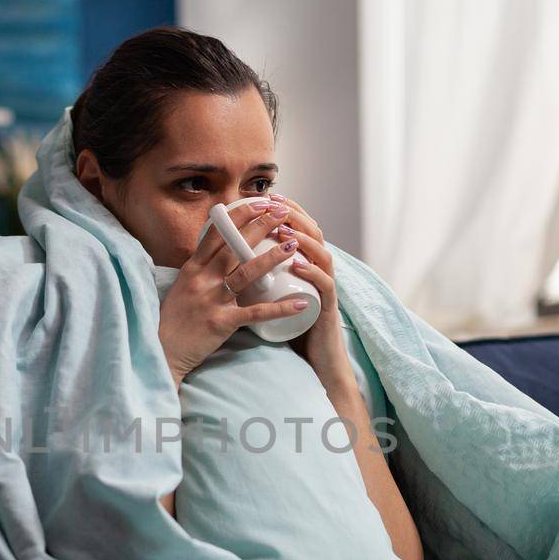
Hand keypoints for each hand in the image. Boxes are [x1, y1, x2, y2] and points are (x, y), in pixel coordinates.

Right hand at [157, 198, 310, 384]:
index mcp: (193, 268)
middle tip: (282, 213)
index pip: (217, 233)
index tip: (259, 201)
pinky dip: (280, 309)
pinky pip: (256, 313)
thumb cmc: (175, 319)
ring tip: (293, 245)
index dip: (239, 215)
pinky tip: (300, 304)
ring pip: (246, 272)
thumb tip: (222, 251)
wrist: (164, 350)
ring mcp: (212, 300)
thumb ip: (202, 269)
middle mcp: (202, 279)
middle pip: (234, 246)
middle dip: (260, 226)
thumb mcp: (183, 286)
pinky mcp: (222, 322)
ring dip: (271, 257)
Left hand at [270, 195, 352, 393]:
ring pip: (323, 255)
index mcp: (305, 268)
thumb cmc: (291, 329)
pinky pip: (325, 286)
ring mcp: (326, 290)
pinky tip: (298, 264)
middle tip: (278, 204)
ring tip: (286, 229)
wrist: (315, 362)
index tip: (267, 196)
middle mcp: (319, 273)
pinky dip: (313, 272)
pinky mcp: (328, 309)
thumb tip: (229, 263)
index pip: (299, 230)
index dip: (286, 210)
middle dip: (296, 215)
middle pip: (314, 234)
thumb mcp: (273, 298)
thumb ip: (261, 280)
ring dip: (304, 239)